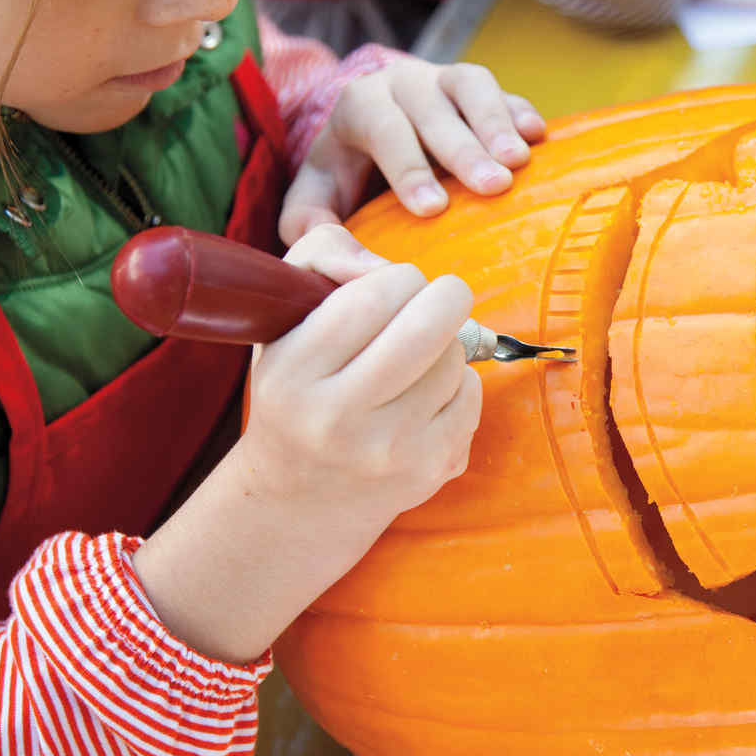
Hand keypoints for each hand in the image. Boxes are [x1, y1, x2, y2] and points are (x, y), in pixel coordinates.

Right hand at [134, 224, 482, 662]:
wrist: (300, 499)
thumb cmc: (299, 390)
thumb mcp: (283, 321)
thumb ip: (320, 256)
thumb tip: (379, 262)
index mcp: (294, 373)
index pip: (373, 295)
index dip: (396, 276)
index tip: (392, 286)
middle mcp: (338, 417)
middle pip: (429, 324)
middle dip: (443, 295)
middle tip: (436, 298)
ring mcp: (389, 450)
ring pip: (454, 357)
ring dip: (447, 343)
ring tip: (418, 356)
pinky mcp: (430, 470)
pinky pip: (472, 394)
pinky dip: (459, 381)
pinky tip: (428, 393)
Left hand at [279, 59, 545, 245]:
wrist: (366, 141)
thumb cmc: (343, 182)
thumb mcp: (312, 206)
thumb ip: (316, 233)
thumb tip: (361, 271)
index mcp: (358, 106)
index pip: (381, 126)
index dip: (407, 165)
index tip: (432, 209)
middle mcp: (402, 84)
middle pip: (432, 104)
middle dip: (462, 147)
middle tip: (492, 186)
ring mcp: (445, 80)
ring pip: (472, 84)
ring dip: (497, 123)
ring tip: (519, 162)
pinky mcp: (481, 92)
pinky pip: (506, 92)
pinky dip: (522, 113)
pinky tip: (539, 138)